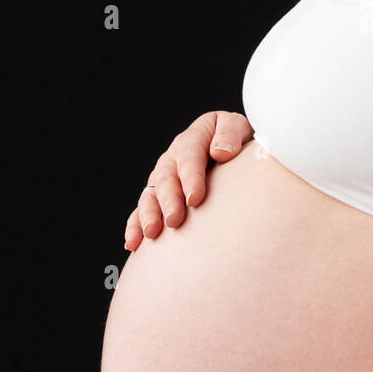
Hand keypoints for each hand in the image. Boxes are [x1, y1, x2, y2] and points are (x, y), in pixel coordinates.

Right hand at [124, 110, 252, 250]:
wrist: (232, 150)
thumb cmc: (237, 141)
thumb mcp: (238, 127)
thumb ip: (230, 134)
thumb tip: (221, 152)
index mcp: (193, 139)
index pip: (189, 156)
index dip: (190, 177)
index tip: (195, 199)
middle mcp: (173, 159)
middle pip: (166, 178)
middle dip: (168, 200)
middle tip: (174, 220)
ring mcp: (163, 179)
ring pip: (150, 196)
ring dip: (148, 214)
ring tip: (152, 233)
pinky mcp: (158, 198)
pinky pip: (141, 212)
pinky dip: (135, 227)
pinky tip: (134, 244)